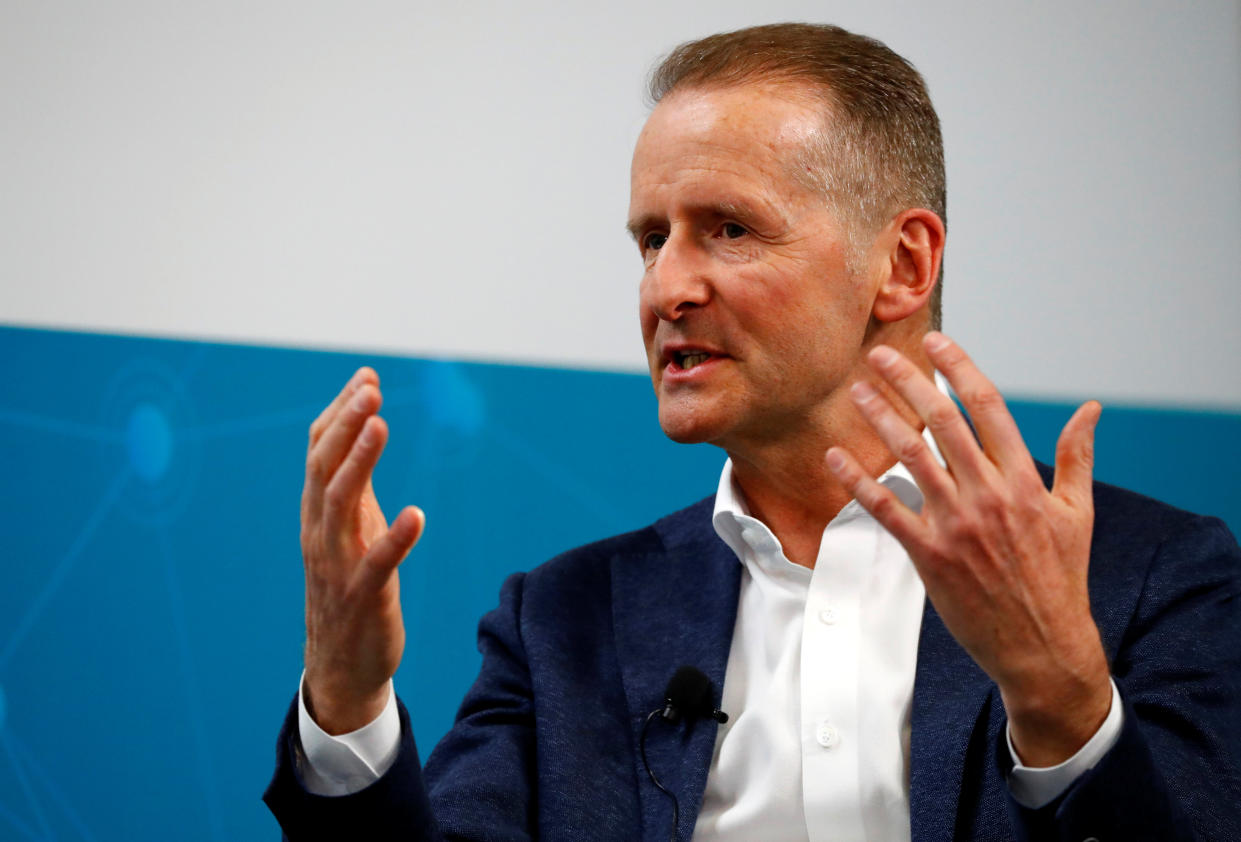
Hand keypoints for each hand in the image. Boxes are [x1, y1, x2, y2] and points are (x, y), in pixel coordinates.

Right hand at [301, 367, 424, 734]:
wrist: (339, 668)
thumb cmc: (349, 587)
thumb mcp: (349, 528)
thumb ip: (354, 481)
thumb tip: (363, 426)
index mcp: (318, 513)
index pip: (319, 452)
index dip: (341, 413)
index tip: (366, 376)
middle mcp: (320, 534)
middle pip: (324, 469)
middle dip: (346, 425)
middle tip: (370, 389)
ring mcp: (337, 567)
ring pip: (339, 507)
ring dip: (359, 463)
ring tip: (380, 426)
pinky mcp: (362, 600)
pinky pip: (375, 566)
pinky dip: (394, 539)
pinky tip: (416, 515)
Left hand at [825, 332, 1110, 765]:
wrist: (1044, 646)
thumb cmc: (1061, 578)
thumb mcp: (1078, 513)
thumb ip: (1076, 456)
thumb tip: (1090, 409)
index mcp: (1025, 480)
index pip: (988, 407)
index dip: (959, 369)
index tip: (936, 343)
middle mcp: (989, 495)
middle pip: (942, 422)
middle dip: (908, 381)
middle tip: (880, 355)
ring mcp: (957, 525)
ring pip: (910, 457)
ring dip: (879, 419)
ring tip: (856, 392)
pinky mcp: (930, 556)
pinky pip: (886, 509)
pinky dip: (858, 481)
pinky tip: (836, 458)